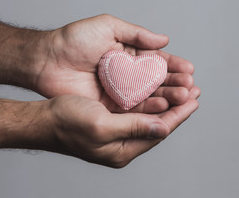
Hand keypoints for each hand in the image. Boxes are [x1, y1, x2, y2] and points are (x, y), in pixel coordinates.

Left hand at [34, 14, 194, 112]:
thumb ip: (136, 34)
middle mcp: (126, 74)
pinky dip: (149, 108)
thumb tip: (165, 39)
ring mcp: (119, 90)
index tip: (189, 70)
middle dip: (175, 83)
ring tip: (184, 97)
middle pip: (156, 80)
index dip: (173, 65)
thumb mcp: (107, 26)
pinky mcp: (109, 105)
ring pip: (148, 95)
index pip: (156, 61)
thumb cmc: (73, 40)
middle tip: (190, 87)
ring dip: (167, 96)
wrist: (46, 60)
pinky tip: (164, 107)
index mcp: (127, 54)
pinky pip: (133, 108)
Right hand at [38, 90, 199, 167]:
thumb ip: (133, 127)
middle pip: (157, 124)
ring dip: (164, 101)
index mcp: (122, 151)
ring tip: (179, 87)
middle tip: (193, 90)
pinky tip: (154, 89)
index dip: (178, 114)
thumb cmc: (67, 123)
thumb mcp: (102, 126)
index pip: (159, 132)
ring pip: (148, 116)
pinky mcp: (110, 122)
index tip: (194, 99)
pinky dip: (148, 99)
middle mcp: (122, 144)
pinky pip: (135, 111)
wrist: (44, 120)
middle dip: (176, 107)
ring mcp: (116, 134)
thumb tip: (163, 128)